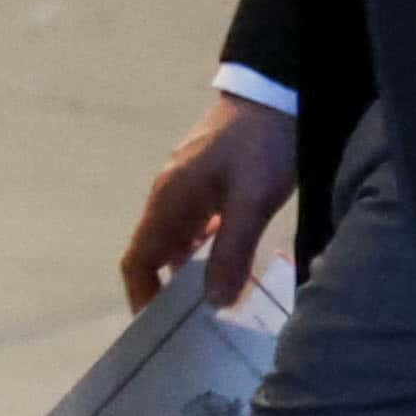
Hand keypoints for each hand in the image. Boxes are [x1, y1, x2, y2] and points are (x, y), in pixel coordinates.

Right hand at [120, 91, 300, 311]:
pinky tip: (234, 252)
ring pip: (178, 237)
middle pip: (155, 251)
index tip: (158, 327)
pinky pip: (195, 221)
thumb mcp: (251, 201)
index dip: (142, 295)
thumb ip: (230, 252)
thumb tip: (215, 303)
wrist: (277, 88)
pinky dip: (206, 245)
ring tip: (219, 293)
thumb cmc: (261, 145)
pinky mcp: (207, 174)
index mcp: (168, 201)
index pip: (137, 260)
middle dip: (169, 288)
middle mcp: (168, 194)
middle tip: (196, 320)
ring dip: (191, 267)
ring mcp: (186, 182)